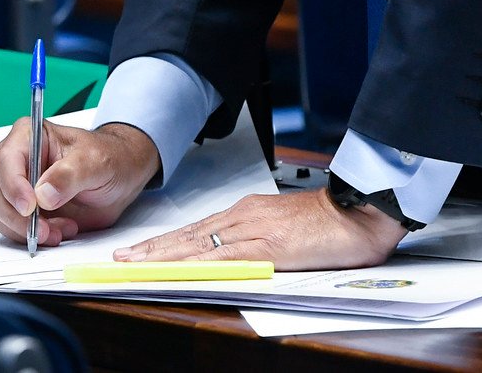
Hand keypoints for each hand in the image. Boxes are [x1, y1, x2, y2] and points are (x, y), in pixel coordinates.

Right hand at [0, 120, 159, 247]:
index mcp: (29, 135)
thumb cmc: (109, 158)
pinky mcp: (22, 209)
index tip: (30, 208)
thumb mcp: (97, 161)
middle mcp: (16, 159)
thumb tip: (42, 194)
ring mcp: (16, 185)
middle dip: (18, 217)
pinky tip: (58, 232)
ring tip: (60, 231)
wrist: (120, 177)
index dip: (13, 186)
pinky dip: (31, 237)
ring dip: (25, 230)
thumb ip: (70, 174)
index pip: (6, 160)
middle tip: (46, 231)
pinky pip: (11, 228)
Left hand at [114, 188, 404, 271]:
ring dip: (163, 255)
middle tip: (119, 258)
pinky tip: (179, 271)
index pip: (196, 230)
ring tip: (133, 264)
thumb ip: (260, 243)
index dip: (165, 242)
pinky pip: (225, 257)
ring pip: (198, 244)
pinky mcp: (269, 246)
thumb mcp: (286, 232)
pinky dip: (197, 265)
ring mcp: (254, 230)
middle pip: (188, 235)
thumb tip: (233, 260)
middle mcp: (245, 216)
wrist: (361, 211)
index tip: (138, 251)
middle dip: (152, 248)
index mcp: (248, 213)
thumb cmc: (331, 223)